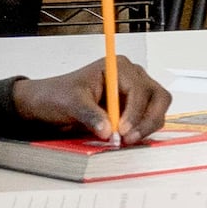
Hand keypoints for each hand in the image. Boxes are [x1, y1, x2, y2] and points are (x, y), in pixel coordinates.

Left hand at [8, 61, 169, 145]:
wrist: (48, 104)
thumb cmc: (57, 95)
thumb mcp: (70, 103)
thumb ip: (90, 115)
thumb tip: (108, 130)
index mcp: (118, 67)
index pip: (139, 89)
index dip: (134, 111)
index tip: (122, 129)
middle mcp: (132, 76)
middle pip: (157, 97)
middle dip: (147, 119)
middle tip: (130, 138)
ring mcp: (136, 92)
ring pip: (157, 109)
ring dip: (146, 127)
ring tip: (127, 140)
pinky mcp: (135, 108)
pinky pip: (149, 119)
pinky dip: (143, 130)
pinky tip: (127, 138)